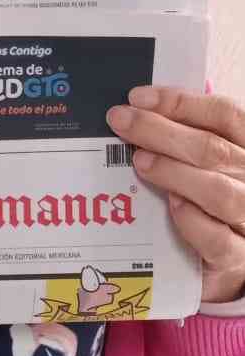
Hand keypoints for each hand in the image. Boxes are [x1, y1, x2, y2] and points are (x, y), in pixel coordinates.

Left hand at [107, 87, 244, 302]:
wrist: (228, 257)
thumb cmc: (212, 198)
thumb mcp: (204, 161)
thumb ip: (184, 136)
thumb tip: (137, 110)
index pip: (225, 115)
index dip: (182, 103)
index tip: (138, 98)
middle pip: (214, 149)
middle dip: (161, 131)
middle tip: (122, 122)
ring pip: (218, 192)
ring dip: (173, 172)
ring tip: (139, 161)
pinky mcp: (238, 258)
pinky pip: (217, 239)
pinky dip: (192, 220)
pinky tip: (170, 206)